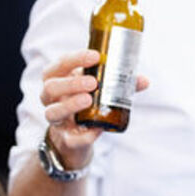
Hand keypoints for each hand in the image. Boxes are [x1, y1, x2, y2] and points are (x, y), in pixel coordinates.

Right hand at [40, 49, 148, 171]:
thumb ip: (119, 84)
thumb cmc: (87, 104)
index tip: (96, 56)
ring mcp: (57, 120)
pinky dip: (83, 135)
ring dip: (70, 105)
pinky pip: (70, 139)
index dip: (75, 59)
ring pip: (53, 112)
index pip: (60, 65)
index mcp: (59, 80)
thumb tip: (144, 80)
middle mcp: (52, 100)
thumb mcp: (99, 90)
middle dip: (71, 83)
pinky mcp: (66, 139)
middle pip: (51, 88)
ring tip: (88, 100)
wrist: (76, 136)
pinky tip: (97, 130)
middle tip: (93, 82)